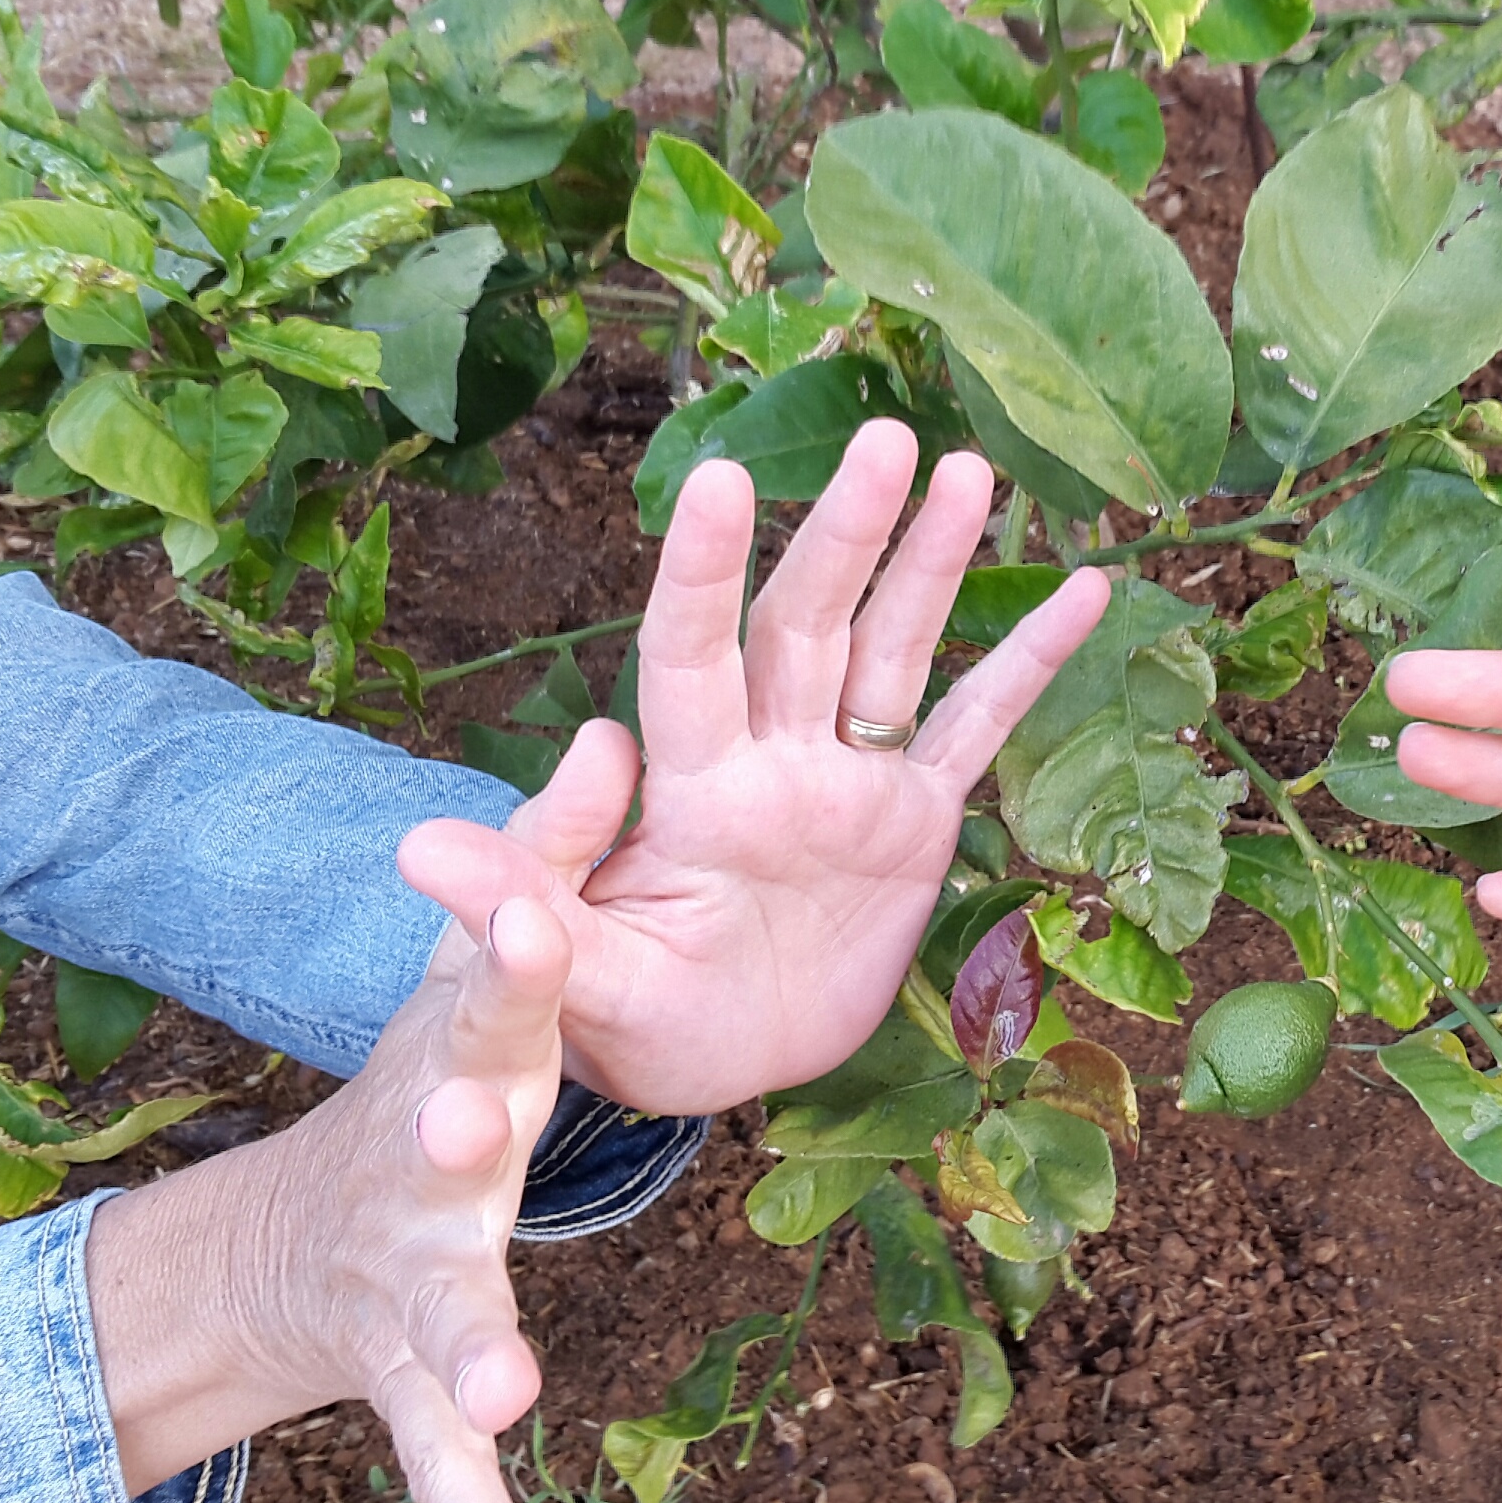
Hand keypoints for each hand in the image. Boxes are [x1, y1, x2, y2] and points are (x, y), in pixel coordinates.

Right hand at [92, 867, 590, 1502]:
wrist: (302, 1237)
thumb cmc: (436, 1076)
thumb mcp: (480, 969)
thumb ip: (550, 859)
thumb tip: (612, 727)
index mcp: (461, 1061)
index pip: (491, 991)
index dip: (510, 942)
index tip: (527, 905)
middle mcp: (427, 1170)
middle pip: (442, 1150)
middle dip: (453, 1138)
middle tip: (466, 1129)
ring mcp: (414, 1286)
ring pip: (442, 1322)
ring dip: (474, 1355)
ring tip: (511, 1395)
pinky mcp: (418, 1388)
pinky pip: (449, 1470)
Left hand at [403, 422, 1107, 1114]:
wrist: (704, 1064)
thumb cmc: (624, 1019)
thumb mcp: (565, 977)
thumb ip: (517, 904)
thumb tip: (417, 849)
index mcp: (692, 786)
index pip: (692, 656)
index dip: (707, 573)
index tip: (727, 478)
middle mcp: (773, 759)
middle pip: (808, 625)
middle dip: (846, 534)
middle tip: (888, 438)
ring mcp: (848, 783)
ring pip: (894, 649)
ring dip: (932, 563)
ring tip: (969, 470)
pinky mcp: (913, 825)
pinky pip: (976, 730)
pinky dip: (1028, 664)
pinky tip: (1084, 590)